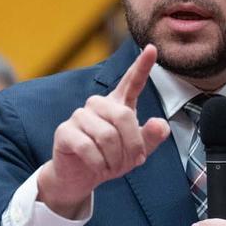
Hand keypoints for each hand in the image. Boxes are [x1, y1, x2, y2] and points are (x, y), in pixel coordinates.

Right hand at [37, 45, 170, 217]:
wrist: (81, 177)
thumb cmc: (110, 159)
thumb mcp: (137, 151)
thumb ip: (151, 137)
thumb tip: (160, 124)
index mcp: (119, 105)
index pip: (132, 82)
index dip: (143, 66)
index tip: (153, 48)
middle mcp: (98, 105)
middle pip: (124, 116)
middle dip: (132, 145)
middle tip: (132, 163)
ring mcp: (79, 116)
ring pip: (107, 134)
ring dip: (115, 158)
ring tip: (112, 167)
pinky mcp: (65, 131)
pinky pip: (88, 147)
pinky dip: (98, 163)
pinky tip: (97, 166)